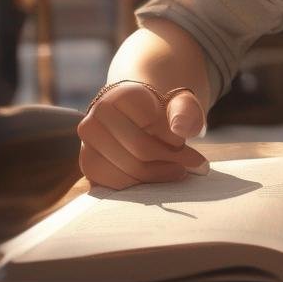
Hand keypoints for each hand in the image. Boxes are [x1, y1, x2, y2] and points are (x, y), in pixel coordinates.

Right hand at [77, 81, 209, 189]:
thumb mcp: (180, 102)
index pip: (151, 124)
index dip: (174, 136)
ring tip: (179, 170)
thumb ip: (186, 110)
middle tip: (196, 164)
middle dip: (172, 159)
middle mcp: (94, 119)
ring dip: (158, 175)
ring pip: (127, 171)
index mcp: (117, 96)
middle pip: (140, 150)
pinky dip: (140, 185)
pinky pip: (114, 185)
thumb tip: (181, 129)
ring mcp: (86, 145)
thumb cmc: (162, 111)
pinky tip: (157, 177)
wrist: (137, 118)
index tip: (186, 141)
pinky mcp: (88, 167)